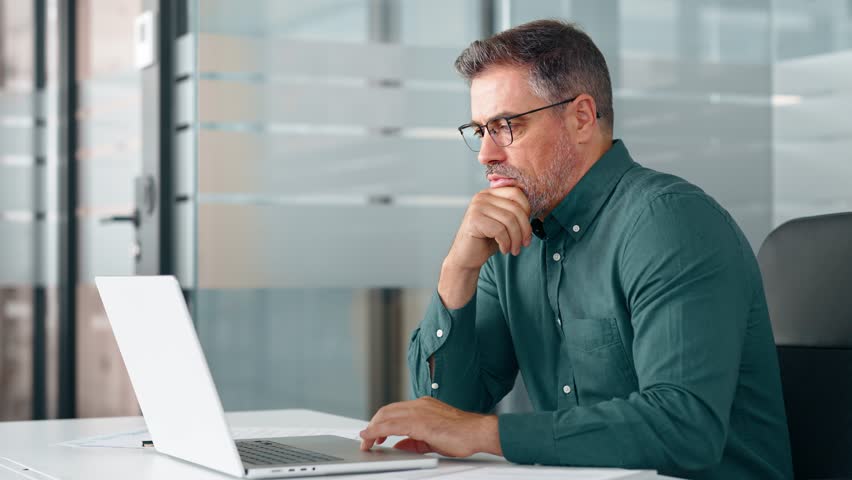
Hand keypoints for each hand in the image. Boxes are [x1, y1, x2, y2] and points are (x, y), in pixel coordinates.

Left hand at [359, 397, 501, 457]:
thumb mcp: (432, 439)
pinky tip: (372, 437)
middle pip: (386, 411)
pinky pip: (392, 425)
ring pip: (386, 416)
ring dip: (372, 429)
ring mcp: (419, 411)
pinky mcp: (420, 422)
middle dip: (373, 425)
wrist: (478, 432)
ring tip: (366, 441)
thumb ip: (414, 441)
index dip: (380, 421)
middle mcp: (420, 405)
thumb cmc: (462, 434)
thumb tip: (400, 446)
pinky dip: (378, 431)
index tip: (373, 432)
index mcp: (424, 406)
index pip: (395, 410)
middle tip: (366, 439)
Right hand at [438, 187, 531, 308]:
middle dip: (524, 229)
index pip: (516, 193)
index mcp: (490, 193)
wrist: (466, 257)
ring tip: (514, 249)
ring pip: (509, 220)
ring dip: (516, 239)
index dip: (527, 211)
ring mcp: (476, 207)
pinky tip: (504, 249)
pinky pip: (500, 230)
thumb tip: (536, 213)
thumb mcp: (503, 223)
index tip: (527, 229)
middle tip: (525, 243)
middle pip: (515, 208)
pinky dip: (506, 243)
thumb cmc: (487, 240)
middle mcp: (482, 196)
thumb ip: (514, 213)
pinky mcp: (474, 220)